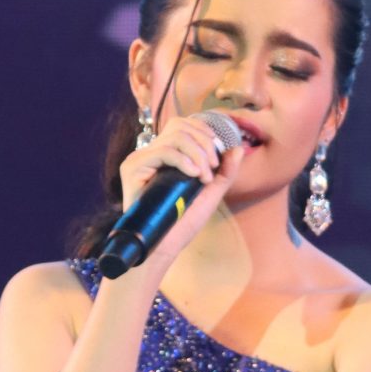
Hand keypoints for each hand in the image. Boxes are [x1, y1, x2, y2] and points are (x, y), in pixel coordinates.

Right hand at [112, 111, 247, 271]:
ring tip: (202, 178)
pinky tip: (193, 175)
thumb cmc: (183, 223)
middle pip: (181, 125)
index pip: (185, 125)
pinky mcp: (132, 167)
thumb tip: (237, 148)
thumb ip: (224, 171)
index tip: (216, 161)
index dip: (205, 134)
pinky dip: (183, 160)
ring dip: (198, 154)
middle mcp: (151, 152)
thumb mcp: (210, 193)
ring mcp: (140, 158)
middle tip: (211, 170)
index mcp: (166, 154)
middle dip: (205, 144)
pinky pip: (164, 151)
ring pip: (175, 136)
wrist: (164, 246)